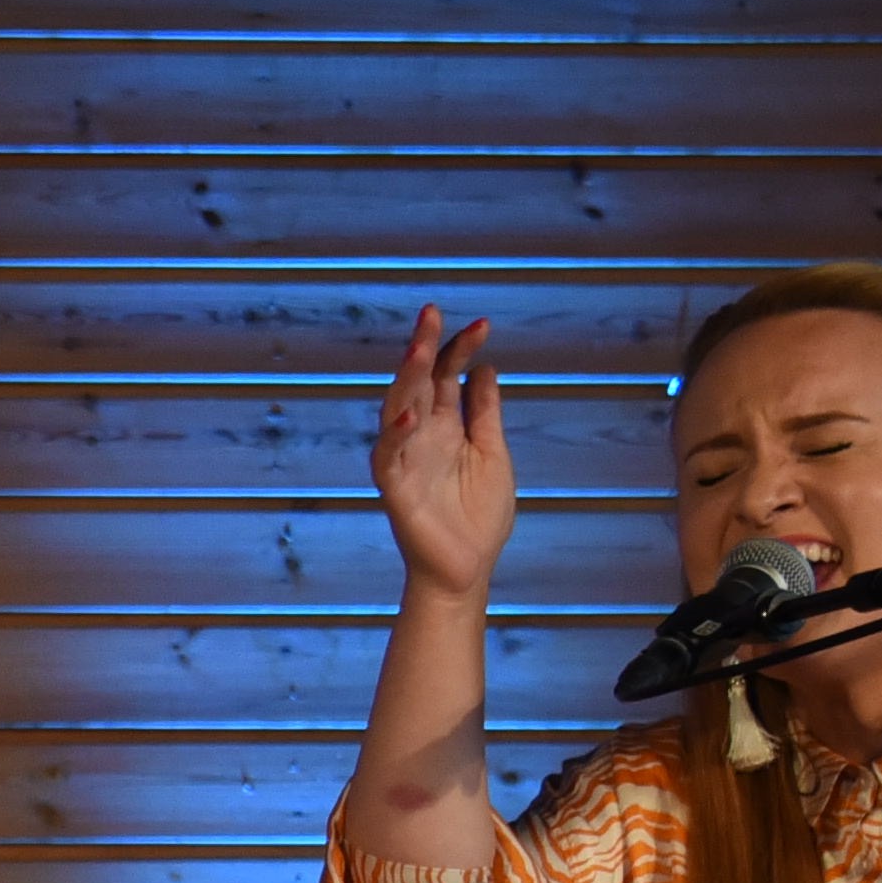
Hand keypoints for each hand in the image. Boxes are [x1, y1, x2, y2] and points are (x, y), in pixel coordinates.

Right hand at [373, 304, 513, 606]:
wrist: (467, 569)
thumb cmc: (479, 516)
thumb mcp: (493, 454)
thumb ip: (484, 413)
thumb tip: (485, 368)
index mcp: (446, 426)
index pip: (447, 376)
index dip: (461, 349)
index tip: (483, 325)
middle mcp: (422, 436)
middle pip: (419, 382)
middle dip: (425, 347)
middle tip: (433, 313)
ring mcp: (406, 459)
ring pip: (398, 409)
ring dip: (406, 380)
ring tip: (418, 350)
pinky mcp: (394, 488)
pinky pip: (388, 456)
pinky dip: (397, 433)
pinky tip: (412, 412)